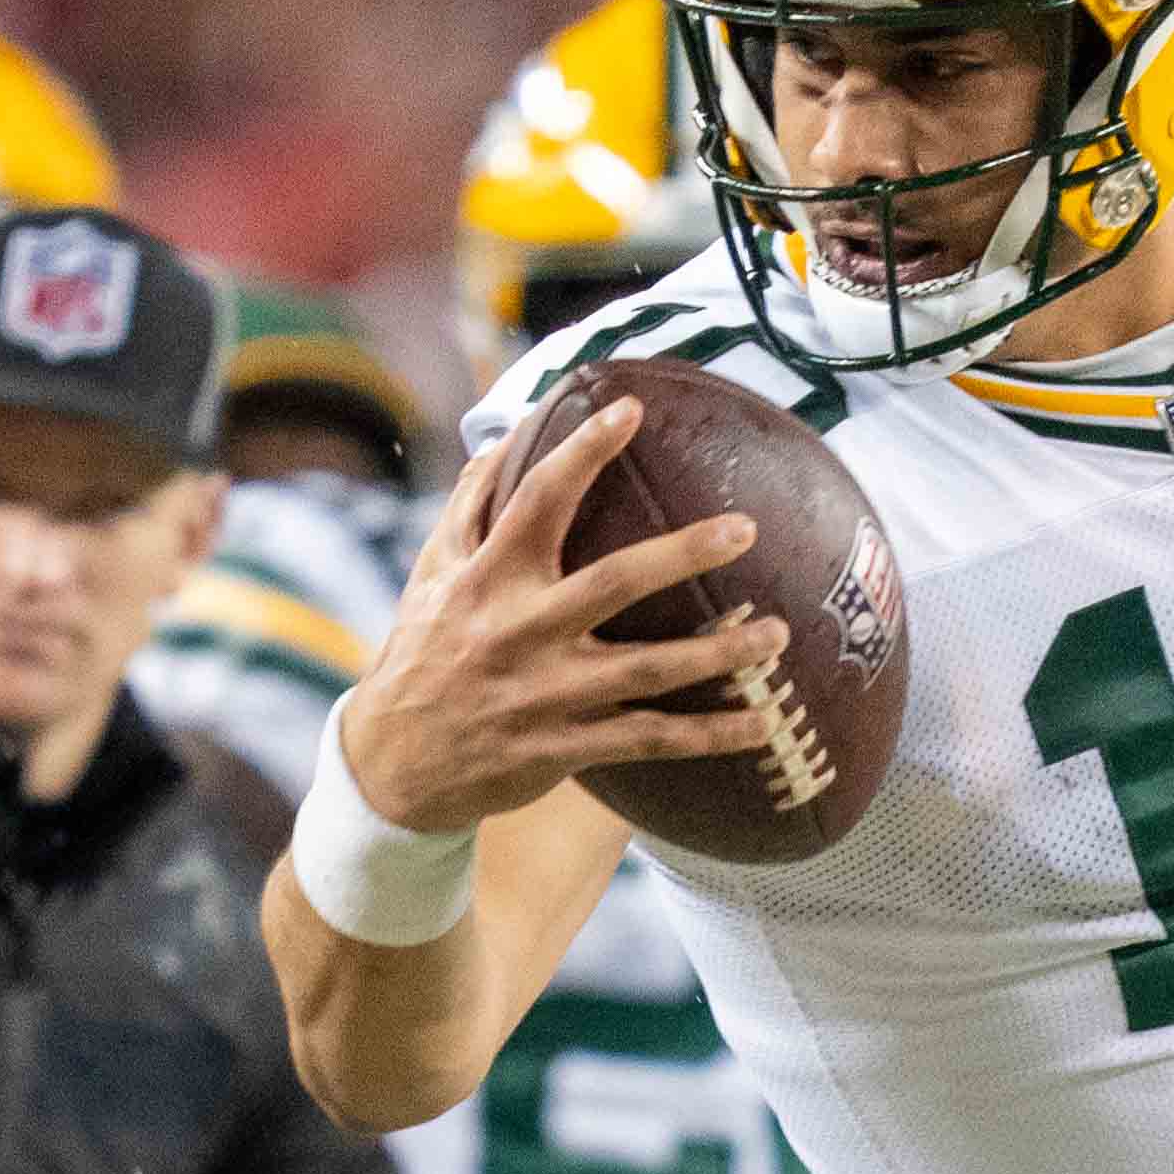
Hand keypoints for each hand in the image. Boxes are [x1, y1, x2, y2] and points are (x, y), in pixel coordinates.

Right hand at [338, 392, 782, 831]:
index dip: (581, 452)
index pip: (536, 502)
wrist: (394, 764)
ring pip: (647, 669)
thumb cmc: (423, 653)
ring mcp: (545, 695)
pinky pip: (650, 740)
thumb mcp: (432, 576)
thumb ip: (469, 508)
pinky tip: (764, 724)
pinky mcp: (564, 749)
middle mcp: (517, 632)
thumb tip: (501, 438)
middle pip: (613, 584)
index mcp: (485, 580)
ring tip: (779, 633)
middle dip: (682, 554)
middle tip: (745, 528)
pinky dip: (709, 736)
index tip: (631, 409)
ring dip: (719, 653)